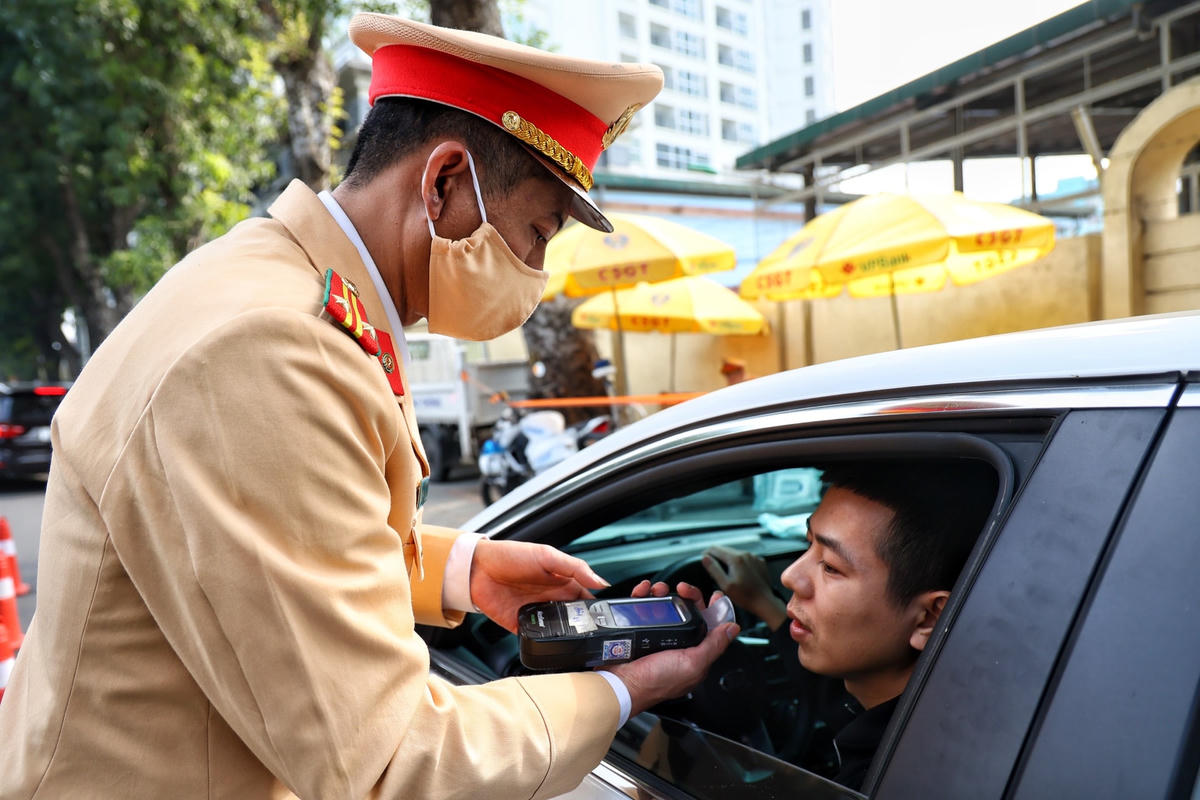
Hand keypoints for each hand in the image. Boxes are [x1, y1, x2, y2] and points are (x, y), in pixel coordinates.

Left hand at [469, 538, 608, 632]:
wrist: (477, 567)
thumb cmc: (511, 555)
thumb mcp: (547, 555)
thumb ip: (575, 568)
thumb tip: (602, 582)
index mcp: (561, 583)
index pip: (586, 600)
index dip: (597, 610)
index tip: (608, 620)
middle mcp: (551, 600)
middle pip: (574, 620)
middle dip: (584, 629)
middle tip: (595, 638)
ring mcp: (536, 614)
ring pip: (557, 632)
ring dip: (565, 638)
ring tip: (577, 645)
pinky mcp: (520, 626)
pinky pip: (535, 639)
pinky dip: (542, 644)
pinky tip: (550, 646)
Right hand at [606, 580, 738, 716]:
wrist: (622, 683)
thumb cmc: (656, 681)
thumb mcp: (693, 664)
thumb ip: (714, 645)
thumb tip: (733, 628)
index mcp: (694, 652)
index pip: (710, 625)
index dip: (713, 608)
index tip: (713, 595)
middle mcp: (677, 642)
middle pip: (688, 610)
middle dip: (687, 595)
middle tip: (682, 588)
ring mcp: (657, 635)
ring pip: (665, 605)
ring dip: (663, 592)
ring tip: (658, 590)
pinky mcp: (639, 630)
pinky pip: (643, 607)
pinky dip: (643, 596)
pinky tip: (643, 592)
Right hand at [702, 546, 787, 630]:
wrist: (765, 602)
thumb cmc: (746, 596)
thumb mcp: (725, 585)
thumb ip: (714, 569)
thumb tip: (705, 558)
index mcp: (735, 559)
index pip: (715, 548)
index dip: (706, 553)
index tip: (704, 560)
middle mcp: (745, 554)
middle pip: (725, 549)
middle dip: (717, 556)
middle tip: (713, 569)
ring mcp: (753, 557)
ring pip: (735, 553)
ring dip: (728, 560)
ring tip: (726, 573)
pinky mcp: (759, 562)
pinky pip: (745, 558)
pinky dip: (739, 563)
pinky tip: (739, 574)